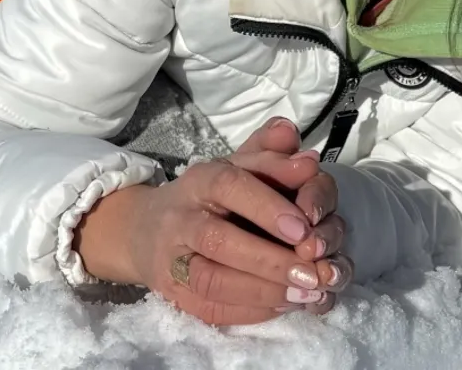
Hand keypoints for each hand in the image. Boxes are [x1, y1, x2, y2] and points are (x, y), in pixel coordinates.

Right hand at [75, 118, 350, 325]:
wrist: (146, 230)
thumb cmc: (208, 195)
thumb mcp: (238, 165)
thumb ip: (271, 154)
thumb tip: (302, 149)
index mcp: (200, 179)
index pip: (230, 186)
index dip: (266, 207)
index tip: (304, 227)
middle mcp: (181, 218)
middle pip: (219, 240)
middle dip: (270, 259)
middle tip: (314, 272)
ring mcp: (172, 261)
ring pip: (213, 281)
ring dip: (265, 291)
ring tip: (307, 293)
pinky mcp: (175, 296)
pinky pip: (212, 310)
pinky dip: (252, 311)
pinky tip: (286, 305)